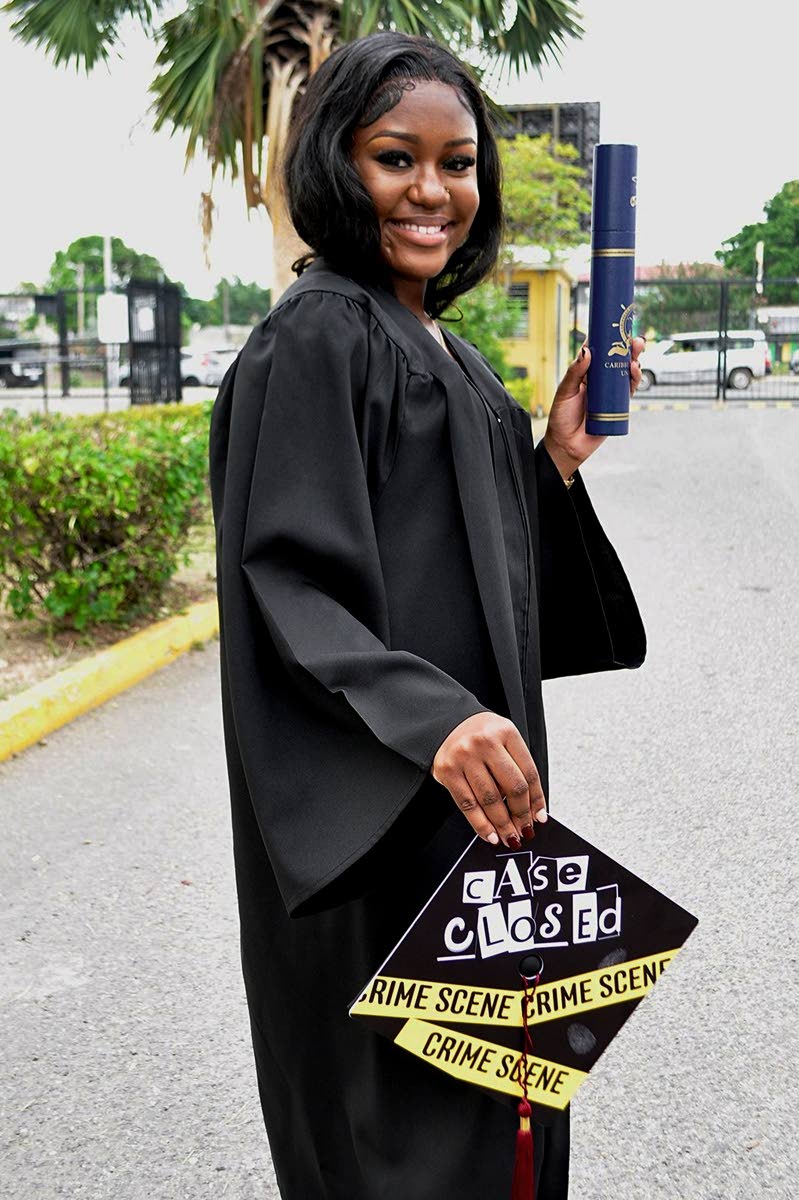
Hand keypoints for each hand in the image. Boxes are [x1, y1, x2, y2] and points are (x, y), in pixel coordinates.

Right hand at [431, 712, 546, 847]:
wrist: (446, 722)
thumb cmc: (480, 735)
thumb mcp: (504, 740)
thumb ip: (518, 768)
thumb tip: (533, 809)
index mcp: (506, 732)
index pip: (529, 773)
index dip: (537, 800)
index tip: (539, 817)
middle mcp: (485, 742)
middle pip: (513, 787)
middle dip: (521, 816)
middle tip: (524, 831)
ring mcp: (464, 756)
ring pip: (490, 800)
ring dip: (502, 825)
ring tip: (509, 837)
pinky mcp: (447, 771)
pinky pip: (468, 805)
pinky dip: (481, 824)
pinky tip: (489, 834)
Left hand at [543, 337, 645, 480]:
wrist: (566, 445)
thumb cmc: (561, 418)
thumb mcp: (564, 392)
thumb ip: (575, 372)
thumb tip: (587, 351)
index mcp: (585, 374)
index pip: (598, 352)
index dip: (607, 338)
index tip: (615, 324)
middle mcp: (599, 381)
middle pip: (616, 360)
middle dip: (627, 347)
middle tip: (634, 338)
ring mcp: (610, 393)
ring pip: (626, 373)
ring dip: (634, 360)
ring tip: (636, 351)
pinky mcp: (618, 407)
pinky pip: (629, 391)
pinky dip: (634, 379)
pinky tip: (634, 370)